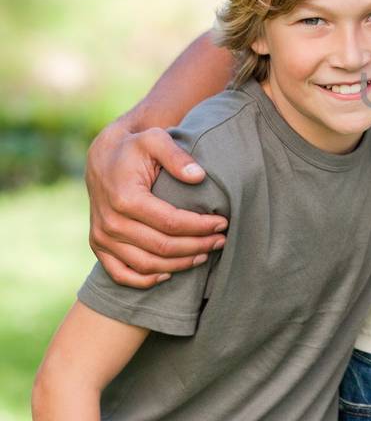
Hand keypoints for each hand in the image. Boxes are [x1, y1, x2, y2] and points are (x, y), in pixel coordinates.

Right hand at [86, 120, 226, 286]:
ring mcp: (102, 236)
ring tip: (204, 255)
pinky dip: (145, 280)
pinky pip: (121, 274)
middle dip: (197, 246)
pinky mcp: (97, 245)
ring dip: (179, 264)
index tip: (222, 223)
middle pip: (162, 247)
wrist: (102, 156)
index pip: (172, 223)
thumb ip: (177, 156)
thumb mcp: (156, 139)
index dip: (200, 227)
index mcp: (126, 198)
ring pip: (146, 264)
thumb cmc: (134, 146)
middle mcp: (111, 221)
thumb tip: (199, 176)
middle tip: (220, 241)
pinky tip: (169, 274)